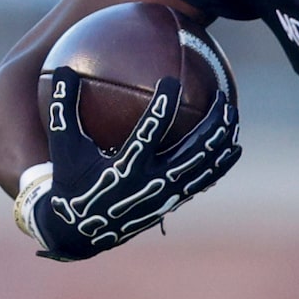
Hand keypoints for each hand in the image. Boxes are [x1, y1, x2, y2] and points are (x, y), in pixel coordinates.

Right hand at [21, 67, 239, 260]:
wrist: (79, 229)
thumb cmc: (70, 179)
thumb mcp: (63, 145)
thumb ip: (64, 107)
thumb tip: (63, 68)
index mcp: (123, 168)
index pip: (148, 134)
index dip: (162, 108)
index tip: (172, 81)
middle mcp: (149, 184)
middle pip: (191, 152)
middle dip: (211, 125)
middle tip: (222, 97)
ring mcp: (165, 196)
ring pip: (203, 167)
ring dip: (221, 141)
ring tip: (234, 114)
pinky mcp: (172, 202)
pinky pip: (203, 181)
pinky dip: (220, 164)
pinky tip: (235, 146)